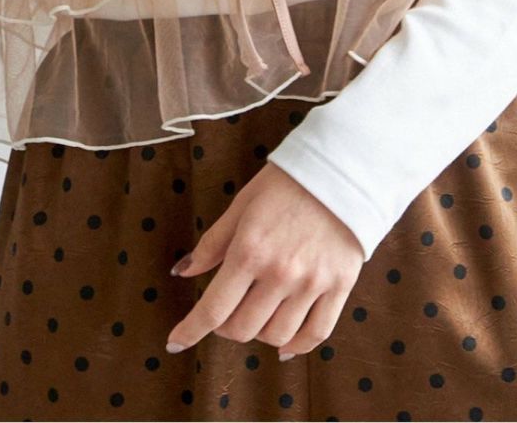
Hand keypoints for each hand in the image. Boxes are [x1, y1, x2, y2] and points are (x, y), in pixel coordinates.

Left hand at [165, 161, 363, 359]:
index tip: (176, 342)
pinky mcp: (340, 286)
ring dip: (259, 333)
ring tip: (257, 315)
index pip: (213, 308)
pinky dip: (297, 346)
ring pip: (276, 335)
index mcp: (250, 249)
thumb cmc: (287, 183)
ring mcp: (312, 282)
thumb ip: (213, 243)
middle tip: (226, 312)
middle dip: (225, 327)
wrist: (341, 170)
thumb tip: (184, 272)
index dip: (190, 331)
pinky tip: (284, 344)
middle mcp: (280, 272)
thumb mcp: (242, 205)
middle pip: (242, 328)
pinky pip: (316, 333)